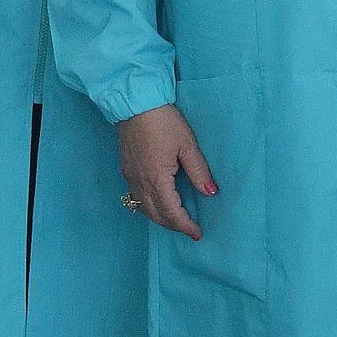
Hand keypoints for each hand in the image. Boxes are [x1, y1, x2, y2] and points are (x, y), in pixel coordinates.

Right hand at [117, 104, 215, 241]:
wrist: (135, 104)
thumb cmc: (163, 121)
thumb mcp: (187, 145)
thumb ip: (199, 172)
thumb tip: (210, 193)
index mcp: (157, 179)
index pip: (172, 212)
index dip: (185, 225)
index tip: (197, 233)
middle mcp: (140, 182)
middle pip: (156, 215)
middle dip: (173, 226)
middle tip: (189, 230)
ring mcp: (130, 177)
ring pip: (143, 209)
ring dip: (160, 219)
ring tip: (176, 221)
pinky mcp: (126, 170)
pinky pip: (135, 198)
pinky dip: (148, 207)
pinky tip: (157, 204)